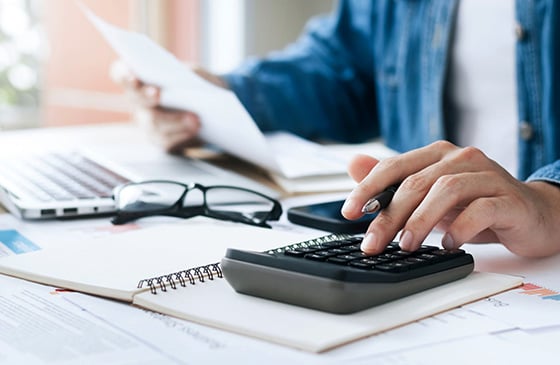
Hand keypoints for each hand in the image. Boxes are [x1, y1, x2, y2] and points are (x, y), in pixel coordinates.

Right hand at [110, 61, 226, 153]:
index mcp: (140, 77)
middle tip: (158, 94)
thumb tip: (185, 82)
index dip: (123, 75)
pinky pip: (165, 141)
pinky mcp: (159, 139)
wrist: (208, 109)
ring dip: (174, 120)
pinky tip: (194, 130)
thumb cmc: (196, 84)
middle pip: (135, 98)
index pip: (121, 73)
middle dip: (146, 96)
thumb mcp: (195, 73)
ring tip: (194, 118)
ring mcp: (146, 122)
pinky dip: (181, 135)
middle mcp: (138, 100)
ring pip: (152, 123)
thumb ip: (187, 73)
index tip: (133, 77)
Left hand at [341, 141, 559, 257]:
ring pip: (446, 190)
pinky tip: (448, 245)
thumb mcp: (429, 196)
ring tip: (407, 245)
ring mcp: (487, 176)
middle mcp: (461, 158)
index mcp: (437, 155)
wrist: (532, 214)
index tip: (348, 213)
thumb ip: (393, 181)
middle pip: (416, 183)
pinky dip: (459, 229)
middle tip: (373, 243)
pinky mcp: (508, 199)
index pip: (394, 166)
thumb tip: (354, 165)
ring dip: (421, 221)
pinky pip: (480, 210)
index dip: (368, 188)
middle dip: (389, 216)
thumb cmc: (475, 204)